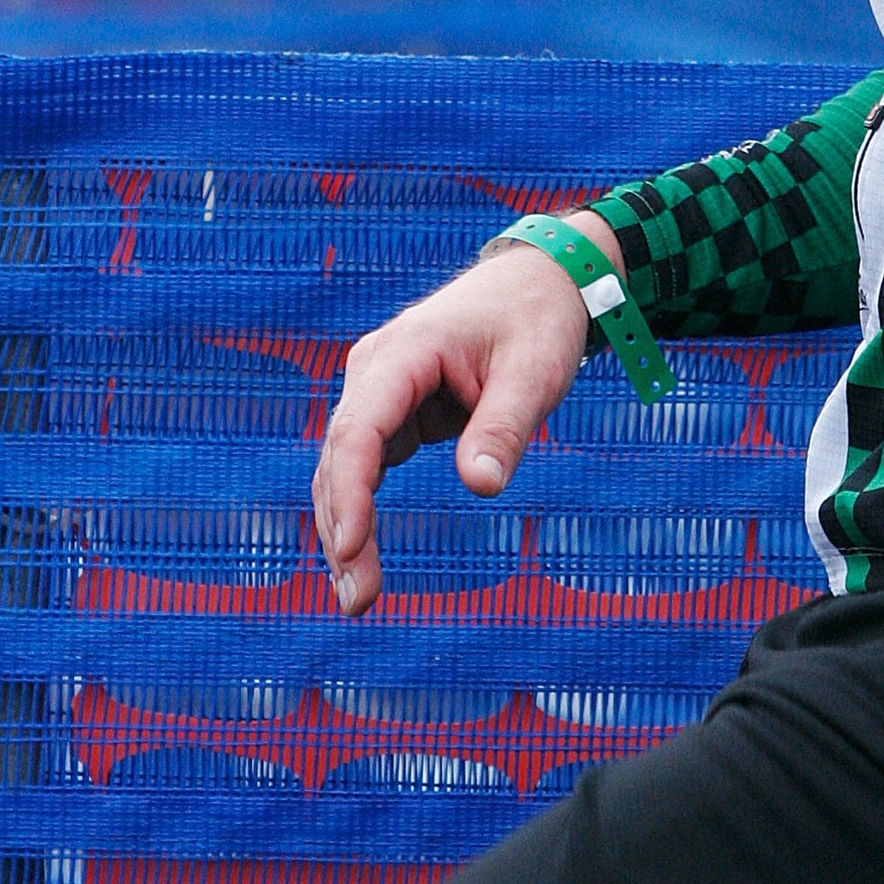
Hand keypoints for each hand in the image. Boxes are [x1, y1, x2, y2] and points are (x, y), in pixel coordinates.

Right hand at [314, 237, 606, 614]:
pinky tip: (360, 558)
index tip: (352, 548)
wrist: (540, 281)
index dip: (351, 492)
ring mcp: (378, 388)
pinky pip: (365, 464)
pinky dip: (360, 509)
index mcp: (403, 352)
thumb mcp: (535, 372)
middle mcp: (375, 369)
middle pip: (343, 457)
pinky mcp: (391, 407)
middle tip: (358, 602)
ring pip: (345, 467)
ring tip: (357, 598)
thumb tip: (480, 486)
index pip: (360, 430)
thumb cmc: (538, 320)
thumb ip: (504, 427)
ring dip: (344, 529)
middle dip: (343, 530)